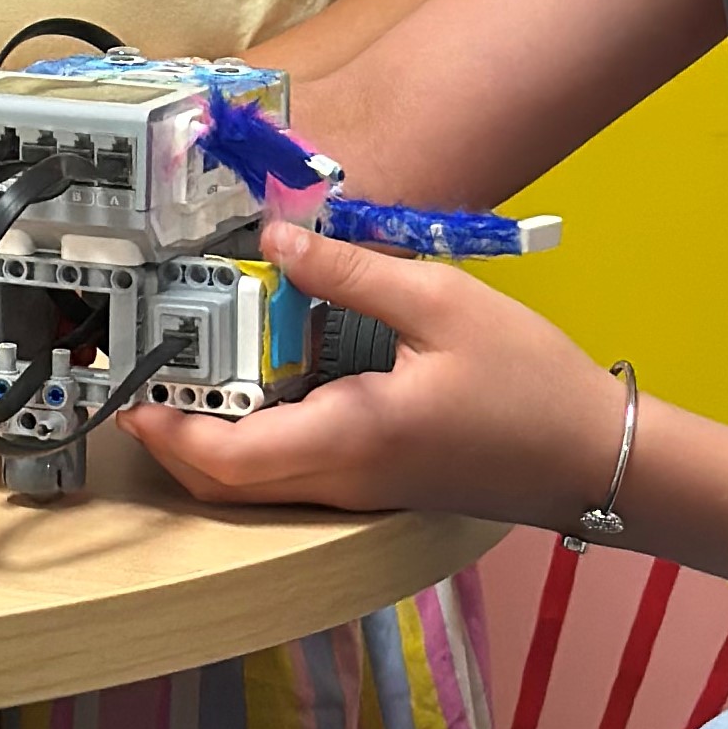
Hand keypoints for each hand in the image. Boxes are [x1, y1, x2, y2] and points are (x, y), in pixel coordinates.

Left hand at [121, 219, 625, 527]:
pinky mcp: (376, 485)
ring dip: (208, 440)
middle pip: (225, 480)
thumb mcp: (439, 303)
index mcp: (348, 439)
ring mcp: (358, 491)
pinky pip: (290, 474)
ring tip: (185, 370)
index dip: (168, 428)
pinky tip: (256, 384)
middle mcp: (340, 479)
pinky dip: (252, 440)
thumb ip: (349, 271)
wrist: (598, 457)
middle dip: (172, 435)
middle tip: (144, 372)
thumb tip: (275, 236)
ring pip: (255, 483)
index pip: (227, 457)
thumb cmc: (526, 380)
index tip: (129, 390)